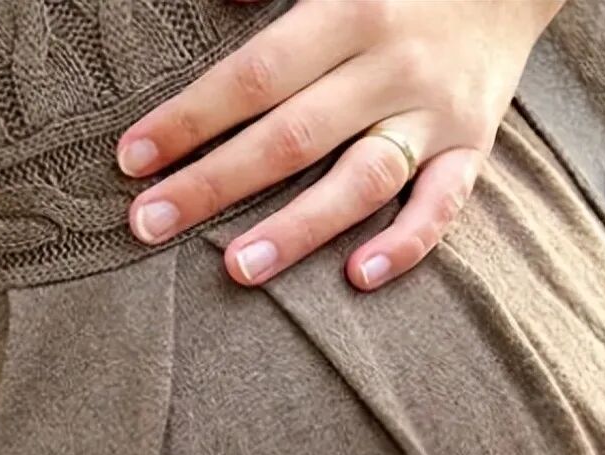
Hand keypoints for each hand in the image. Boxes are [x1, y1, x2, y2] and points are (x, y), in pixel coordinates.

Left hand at [117, 0, 564, 290]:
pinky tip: (358, 277)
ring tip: (238, 269)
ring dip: (297, 229)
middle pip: (292, 137)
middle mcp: (390, 66)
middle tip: (150, 225)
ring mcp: (433, 114)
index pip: (253, 76)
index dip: (190, 119)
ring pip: (361, 180)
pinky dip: (407, 243)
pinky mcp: (473, 147)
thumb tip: (204, 9)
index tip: (132, 160)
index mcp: (346, 12)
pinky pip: (445, 204)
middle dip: (214, 184)